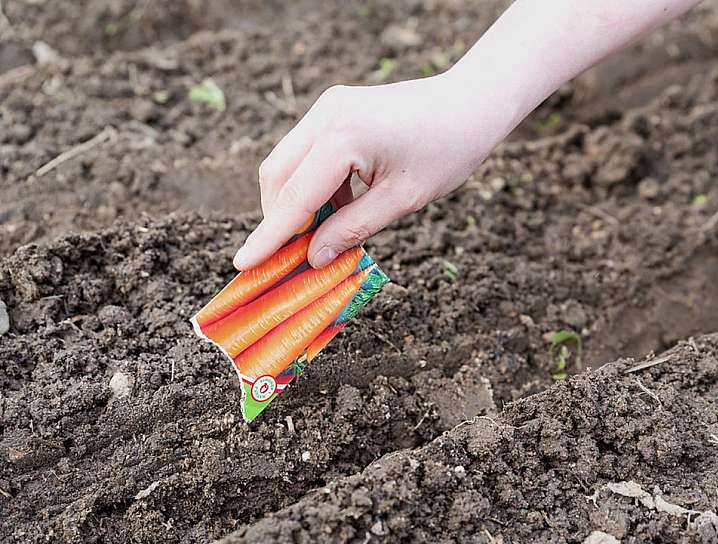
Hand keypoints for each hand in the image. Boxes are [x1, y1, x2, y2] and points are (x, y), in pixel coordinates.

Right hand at [233, 73, 508, 269]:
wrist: (470, 102)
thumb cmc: (447, 151)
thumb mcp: (402, 200)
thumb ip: (352, 229)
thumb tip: (312, 258)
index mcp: (346, 136)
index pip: (295, 196)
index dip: (269, 235)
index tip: (243, 264)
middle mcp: (327, 114)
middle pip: (277, 174)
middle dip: (277, 219)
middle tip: (288, 258)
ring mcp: (328, 106)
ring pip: (287, 162)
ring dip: (294, 203)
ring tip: (319, 237)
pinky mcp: (334, 107)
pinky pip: (306, 151)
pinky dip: (310, 184)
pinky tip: (335, 209)